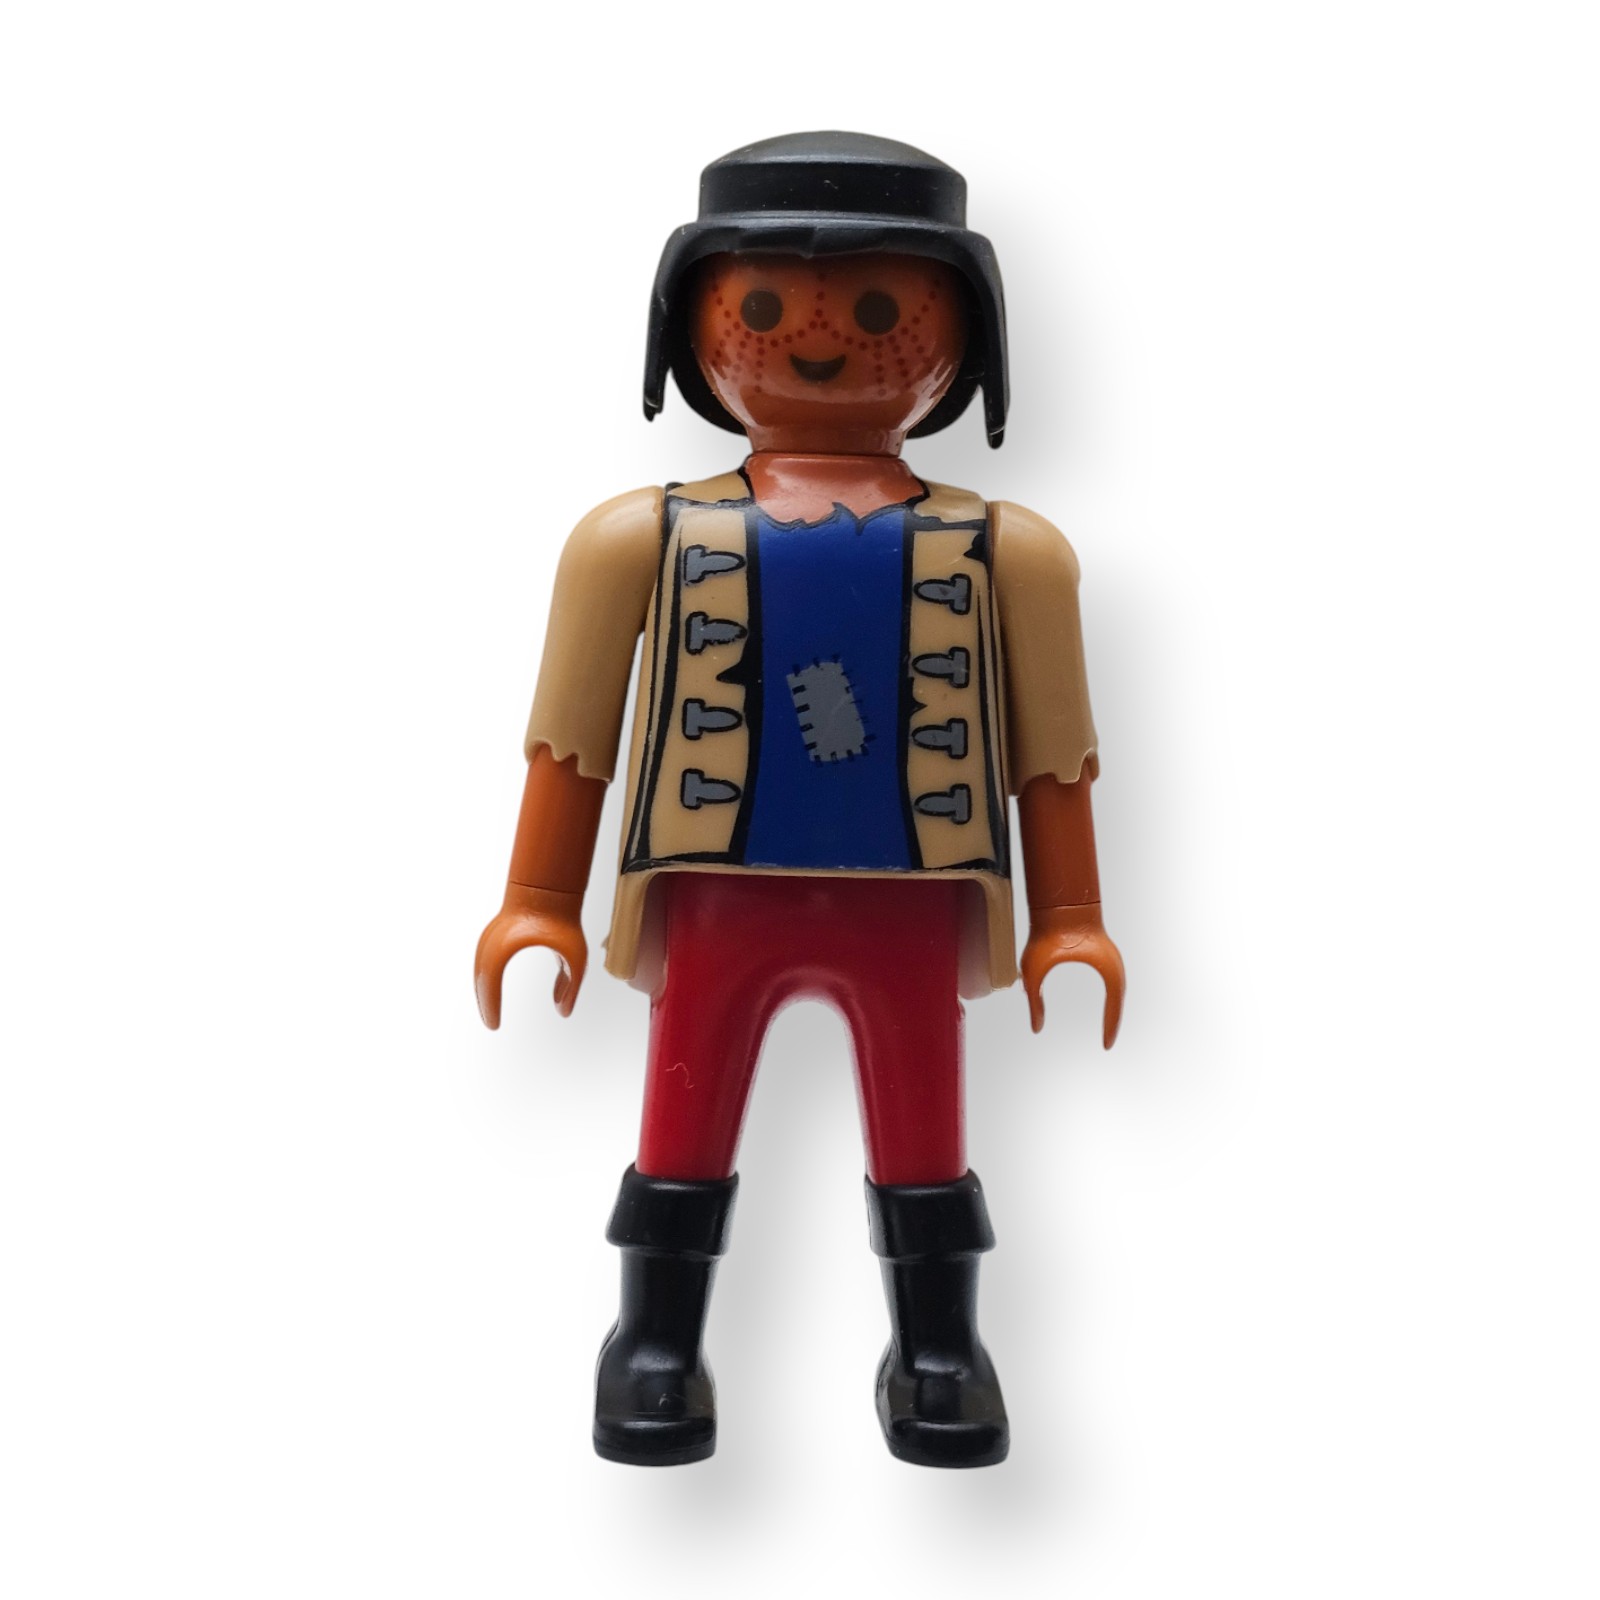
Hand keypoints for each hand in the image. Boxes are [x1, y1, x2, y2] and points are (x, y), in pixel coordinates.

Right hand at [474, 883, 587, 1027]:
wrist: (553, 888)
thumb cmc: (564, 919)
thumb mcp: (575, 956)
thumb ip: (571, 986)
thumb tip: (563, 1012)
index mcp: (506, 944)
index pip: (490, 981)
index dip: (490, 1005)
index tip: (495, 1025)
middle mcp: (492, 938)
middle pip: (481, 976)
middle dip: (485, 1001)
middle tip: (491, 1023)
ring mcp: (492, 934)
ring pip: (481, 968)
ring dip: (485, 989)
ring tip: (491, 1010)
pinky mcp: (498, 932)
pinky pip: (487, 960)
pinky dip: (488, 977)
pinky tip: (492, 990)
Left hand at [1020, 903, 1124, 1045]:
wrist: (1057, 903)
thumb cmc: (1046, 932)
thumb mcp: (1034, 970)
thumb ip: (1034, 1000)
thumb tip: (1036, 1028)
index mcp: (1106, 968)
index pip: (1114, 1006)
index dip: (1111, 1028)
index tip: (1107, 1046)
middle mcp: (1114, 964)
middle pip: (1119, 1000)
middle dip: (1114, 1021)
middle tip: (1108, 1042)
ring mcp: (1110, 957)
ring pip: (1117, 990)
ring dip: (1113, 1007)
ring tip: (1108, 1028)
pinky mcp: (1102, 952)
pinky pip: (1110, 980)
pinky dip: (1110, 995)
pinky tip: (1104, 1004)